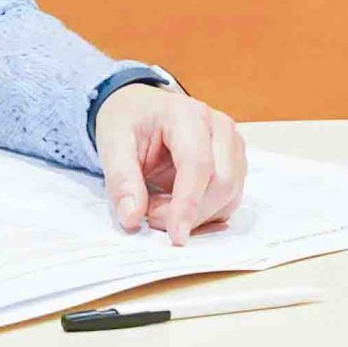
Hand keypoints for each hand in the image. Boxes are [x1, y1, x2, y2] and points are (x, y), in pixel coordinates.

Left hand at [94, 83, 247, 245]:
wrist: (141, 109)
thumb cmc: (129, 122)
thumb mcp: (112, 144)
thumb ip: (121, 181)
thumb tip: (132, 218)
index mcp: (188, 115)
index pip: (198, 165)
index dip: (188, 204)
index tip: (175, 237)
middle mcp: (219, 127)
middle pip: (222, 183)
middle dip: (190, 213)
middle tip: (150, 216)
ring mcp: (232, 145)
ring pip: (230, 195)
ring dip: (196, 215)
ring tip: (159, 205)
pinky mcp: (235, 163)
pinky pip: (229, 199)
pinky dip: (204, 213)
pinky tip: (176, 203)